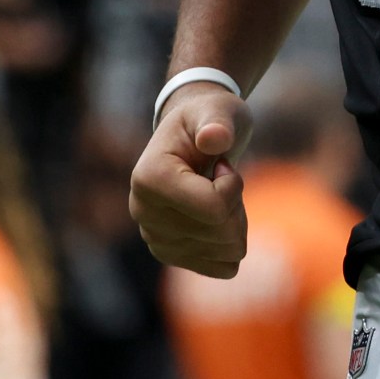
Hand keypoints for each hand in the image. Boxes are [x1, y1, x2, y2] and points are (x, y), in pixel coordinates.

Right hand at [128, 82, 253, 275]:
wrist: (193, 137)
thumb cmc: (207, 119)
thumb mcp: (217, 110)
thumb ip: (217, 121)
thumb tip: (214, 138)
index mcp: (149, 178)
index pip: (212, 208)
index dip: (233, 187)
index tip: (224, 164)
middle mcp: (143, 212)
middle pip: (219, 234)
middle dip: (237, 206)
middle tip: (225, 180)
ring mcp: (154, 237)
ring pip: (224, 253)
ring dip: (235, 223)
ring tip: (219, 194)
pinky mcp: (168, 253)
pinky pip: (220, 268)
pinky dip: (231, 245)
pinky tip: (220, 220)